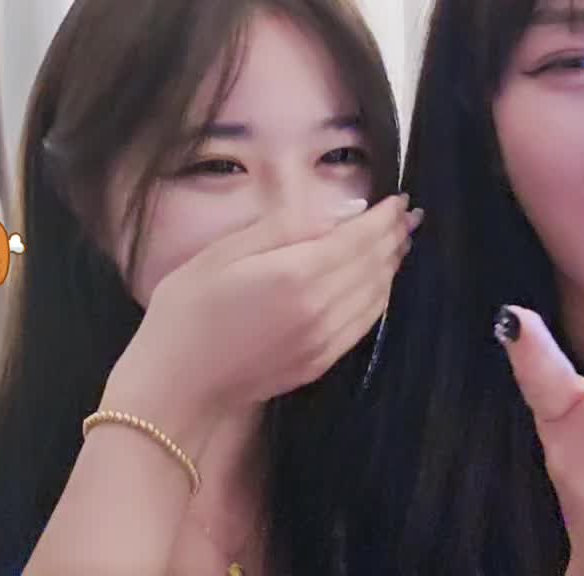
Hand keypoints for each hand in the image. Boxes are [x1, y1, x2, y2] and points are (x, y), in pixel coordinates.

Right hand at [106, 194, 419, 444]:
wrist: (176, 384)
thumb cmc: (187, 310)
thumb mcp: (223, 252)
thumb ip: (283, 227)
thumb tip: (337, 213)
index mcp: (297, 273)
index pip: (359, 238)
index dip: (384, 217)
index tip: (399, 200)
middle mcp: (321, 308)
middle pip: (374, 266)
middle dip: (393, 238)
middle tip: (408, 217)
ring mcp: (324, 341)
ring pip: (376, 296)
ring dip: (391, 267)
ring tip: (398, 243)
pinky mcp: (320, 363)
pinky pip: (363, 324)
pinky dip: (378, 298)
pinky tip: (377, 285)